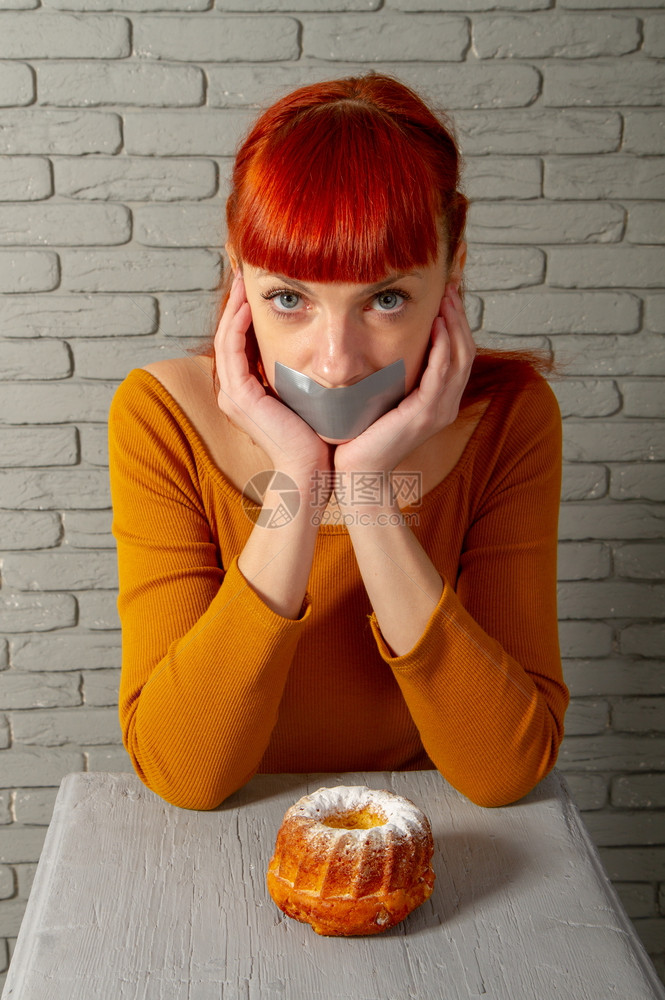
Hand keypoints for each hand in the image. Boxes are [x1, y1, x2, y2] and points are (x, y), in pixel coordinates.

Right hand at [214, 272, 331, 481]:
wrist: (313, 472)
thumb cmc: (317, 439)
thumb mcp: (308, 396)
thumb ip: (303, 373)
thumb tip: (322, 349)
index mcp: (246, 393)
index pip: (239, 343)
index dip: (244, 313)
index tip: (259, 286)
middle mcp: (233, 392)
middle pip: (228, 335)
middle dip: (235, 302)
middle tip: (245, 272)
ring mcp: (233, 395)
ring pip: (226, 337)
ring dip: (234, 306)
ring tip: (244, 280)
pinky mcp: (240, 396)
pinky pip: (232, 350)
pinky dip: (238, 324)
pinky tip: (249, 304)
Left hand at [334, 283, 475, 475]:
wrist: (357, 473)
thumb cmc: (362, 436)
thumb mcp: (381, 396)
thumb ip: (392, 373)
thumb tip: (382, 342)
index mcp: (439, 400)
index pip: (457, 353)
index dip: (456, 322)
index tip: (445, 294)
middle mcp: (446, 404)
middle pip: (465, 350)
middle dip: (459, 316)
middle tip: (451, 285)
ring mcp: (439, 410)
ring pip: (459, 357)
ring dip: (455, 324)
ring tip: (447, 297)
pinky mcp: (426, 414)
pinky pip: (442, 372)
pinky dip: (443, 345)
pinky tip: (438, 324)